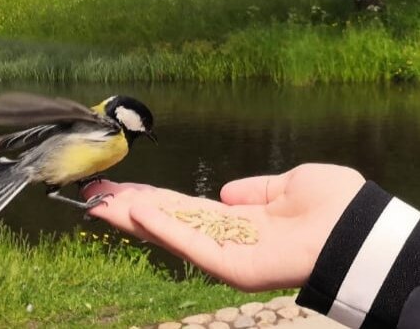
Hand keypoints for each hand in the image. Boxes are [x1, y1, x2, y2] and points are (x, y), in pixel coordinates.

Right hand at [82, 163, 364, 290]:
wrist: (359, 227)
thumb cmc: (331, 204)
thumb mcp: (287, 184)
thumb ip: (255, 188)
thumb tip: (228, 192)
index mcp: (236, 220)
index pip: (183, 208)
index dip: (151, 197)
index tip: (119, 186)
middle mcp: (224, 238)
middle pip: (167, 221)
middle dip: (129, 207)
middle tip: (93, 193)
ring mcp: (224, 254)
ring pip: (169, 234)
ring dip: (133, 217)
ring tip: (100, 201)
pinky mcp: (231, 266)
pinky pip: (191, 244)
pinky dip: (161, 227)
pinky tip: (134, 210)